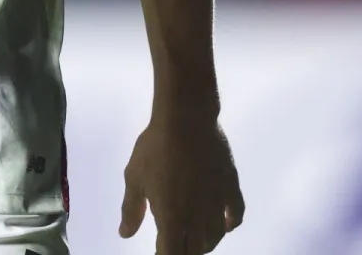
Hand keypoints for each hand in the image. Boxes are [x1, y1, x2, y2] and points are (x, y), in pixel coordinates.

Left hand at [120, 107, 243, 252]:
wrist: (185, 119)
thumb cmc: (154, 147)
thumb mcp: (134, 178)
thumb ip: (131, 210)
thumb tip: (125, 234)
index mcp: (171, 217)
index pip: (170, 253)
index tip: (160, 251)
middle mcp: (197, 217)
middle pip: (195, 249)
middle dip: (184, 250)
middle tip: (176, 242)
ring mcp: (217, 202)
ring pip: (215, 236)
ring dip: (205, 242)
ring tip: (196, 238)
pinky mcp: (231, 187)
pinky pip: (236, 215)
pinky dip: (230, 224)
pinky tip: (224, 224)